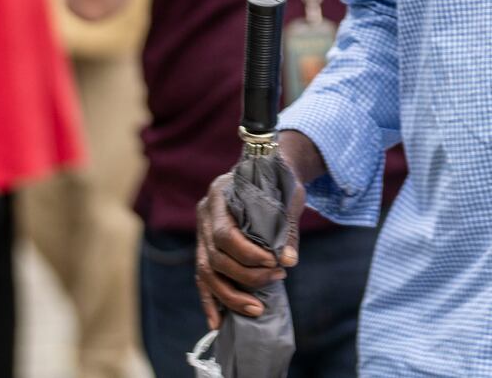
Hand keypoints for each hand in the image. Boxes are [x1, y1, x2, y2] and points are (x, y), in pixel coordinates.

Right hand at [193, 166, 305, 329]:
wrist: (268, 167)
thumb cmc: (279, 180)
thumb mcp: (288, 194)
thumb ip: (287, 226)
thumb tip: (290, 260)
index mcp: (219, 194)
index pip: (225, 234)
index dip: (248, 254)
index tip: (274, 264)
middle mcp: (204, 215)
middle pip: (214, 257)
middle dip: (245, 276)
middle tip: (277, 280)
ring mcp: (201, 233)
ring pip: (206, 273)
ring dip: (230, 296)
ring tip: (256, 310)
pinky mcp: (204, 249)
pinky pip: (202, 280)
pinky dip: (211, 302)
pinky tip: (218, 323)